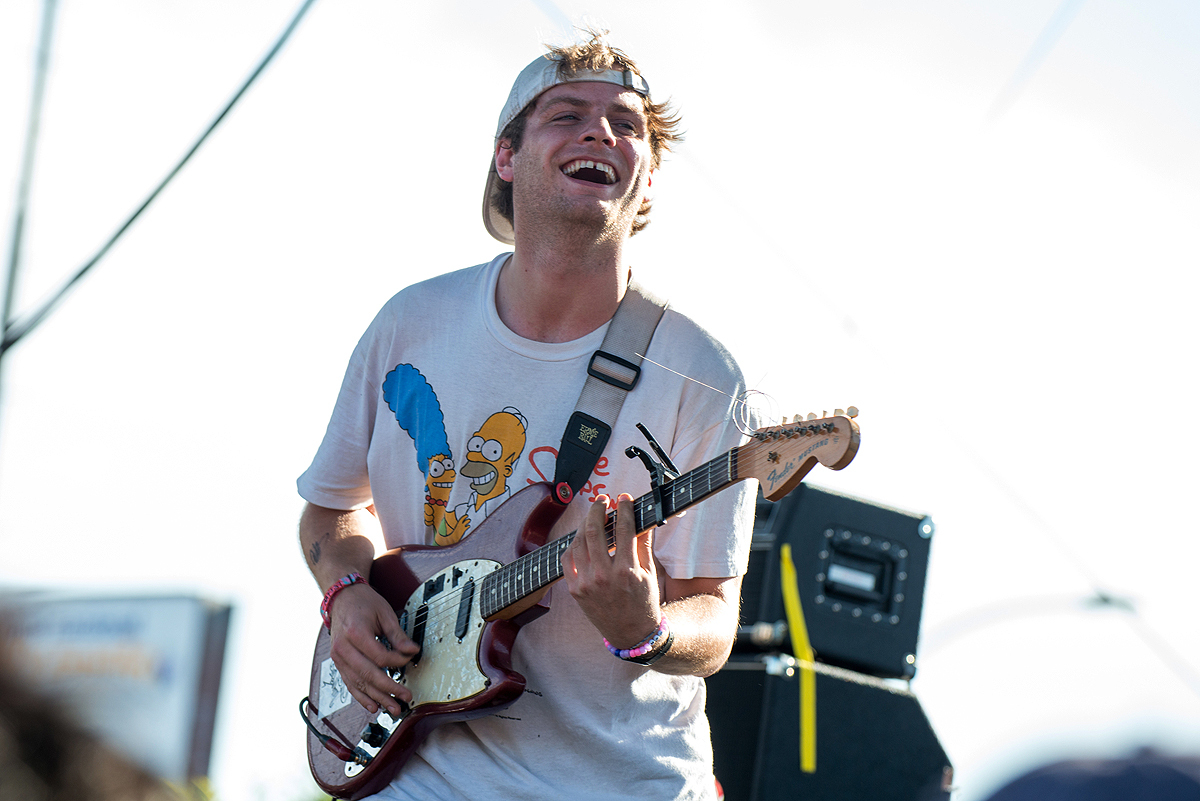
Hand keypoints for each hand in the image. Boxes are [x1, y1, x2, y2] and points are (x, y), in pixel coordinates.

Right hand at [327, 583, 419, 716]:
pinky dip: (361, 696)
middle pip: (368, 675)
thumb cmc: (363, 603)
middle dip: (389, 689)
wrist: (342, 598)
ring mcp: (338, 657)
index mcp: (355, 633)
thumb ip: (398, 635)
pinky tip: (372, 705)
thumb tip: (412, 651)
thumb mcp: (384, 614)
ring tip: (392, 707)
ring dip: (377, 698)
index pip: (380, 656)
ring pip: (359, 683)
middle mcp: (343, 648)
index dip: (397, 661)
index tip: (409, 658)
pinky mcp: (338, 663)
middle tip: (404, 697)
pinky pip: (350, 684)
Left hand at [562, 493, 661, 647]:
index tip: (624, 498)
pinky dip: (573, 544)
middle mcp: (603, 577)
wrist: (631, 633)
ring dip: (584, 524)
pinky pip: (567, 559)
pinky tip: (581, 537)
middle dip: (597, 509)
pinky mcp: (575, 590)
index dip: (624, 509)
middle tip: (603, 500)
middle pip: (593, 531)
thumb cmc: (644, 602)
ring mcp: (586, 584)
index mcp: (626, 571)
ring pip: (577, 542)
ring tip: (592, 516)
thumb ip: (644, 543)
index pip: (624, 530)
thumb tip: (643, 518)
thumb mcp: (650, 573)